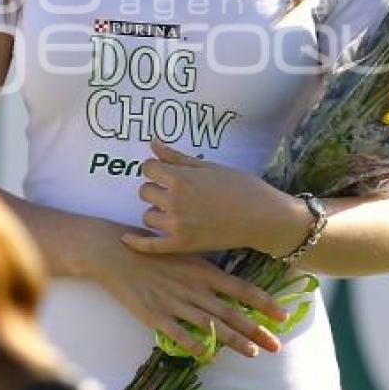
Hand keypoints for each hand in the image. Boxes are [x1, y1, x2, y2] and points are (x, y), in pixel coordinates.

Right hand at [89, 228, 287, 359]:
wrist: (114, 252)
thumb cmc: (151, 249)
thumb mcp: (184, 254)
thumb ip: (205, 273)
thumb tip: (228, 286)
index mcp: (202, 270)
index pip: (241, 288)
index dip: (264, 303)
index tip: (284, 316)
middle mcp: (194, 288)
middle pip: (232, 312)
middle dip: (257, 330)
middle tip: (277, 345)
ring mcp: (175, 303)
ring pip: (211, 327)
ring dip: (234, 341)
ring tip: (253, 353)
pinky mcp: (156, 316)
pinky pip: (180, 336)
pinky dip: (196, 347)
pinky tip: (208, 357)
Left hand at [122, 139, 291, 256]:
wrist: (263, 217)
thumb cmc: (241, 186)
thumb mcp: (209, 166)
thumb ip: (177, 158)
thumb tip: (153, 143)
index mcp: (181, 179)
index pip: (148, 169)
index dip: (155, 169)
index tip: (163, 172)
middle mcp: (175, 202)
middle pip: (145, 191)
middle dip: (156, 189)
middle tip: (173, 191)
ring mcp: (177, 226)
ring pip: (147, 215)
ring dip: (156, 211)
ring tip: (172, 211)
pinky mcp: (182, 245)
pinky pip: (150, 245)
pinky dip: (136, 242)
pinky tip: (125, 239)